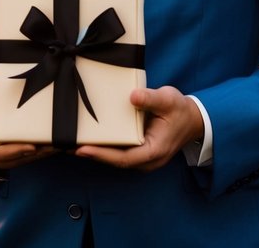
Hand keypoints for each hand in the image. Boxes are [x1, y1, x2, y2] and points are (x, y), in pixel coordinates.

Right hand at [0, 73, 56, 169]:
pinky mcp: (21, 159)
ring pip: (30, 159)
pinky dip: (45, 152)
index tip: (32, 147)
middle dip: (38, 152)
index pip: (2, 153)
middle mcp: (0, 158)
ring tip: (59, 143)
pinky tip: (58, 144)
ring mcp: (11, 160)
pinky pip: (34, 158)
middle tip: (54, 144)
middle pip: (21, 157)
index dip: (17, 150)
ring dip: (45, 152)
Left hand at [75, 86, 204, 171]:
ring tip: (69, 143)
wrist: (193, 118)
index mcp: (154, 151)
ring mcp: (141, 157)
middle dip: (91, 154)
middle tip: (66, 146)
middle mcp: (146, 159)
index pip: (125, 157)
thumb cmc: (180, 110)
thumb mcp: (169, 100)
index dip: (103, 154)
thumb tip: (133, 96)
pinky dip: (102, 147)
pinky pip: (117, 152)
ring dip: (94, 152)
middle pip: (115, 161)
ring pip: (114, 158)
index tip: (82, 149)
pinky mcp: (137, 150)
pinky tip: (86, 139)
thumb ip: (151, 98)